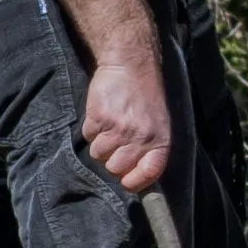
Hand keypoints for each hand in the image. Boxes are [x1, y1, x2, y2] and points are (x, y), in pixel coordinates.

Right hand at [80, 48, 173, 191]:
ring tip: (110, 124)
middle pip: (115, 168)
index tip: (127, 180)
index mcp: (160, 141)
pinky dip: (91, 128)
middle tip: (115, 142)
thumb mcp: (159, 124)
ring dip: (100, 142)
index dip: (134, 182)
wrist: (131, 65)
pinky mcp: (99, 118)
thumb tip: (133, 176)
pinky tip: (102, 114)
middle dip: (111, 159)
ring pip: (98, 154)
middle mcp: (141, 138)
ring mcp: (119, 129)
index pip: (148, 175)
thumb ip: (150, 150)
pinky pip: (87, 136)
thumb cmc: (145, 97)